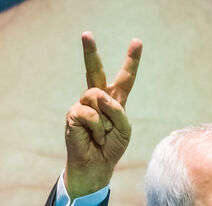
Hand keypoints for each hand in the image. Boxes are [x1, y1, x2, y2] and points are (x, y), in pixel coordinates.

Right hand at [65, 31, 141, 199]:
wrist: (97, 164)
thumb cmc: (112, 147)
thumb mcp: (125, 130)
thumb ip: (119, 111)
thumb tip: (100, 96)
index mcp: (115, 101)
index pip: (125, 79)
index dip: (131, 62)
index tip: (137, 43)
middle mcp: (97, 99)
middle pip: (94, 71)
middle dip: (90, 52)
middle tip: (86, 34)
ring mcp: (83, 105)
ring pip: (98, 96)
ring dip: (106, 120)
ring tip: (104, 134)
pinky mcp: (74, 114)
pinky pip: (91, 114)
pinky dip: (98, 129)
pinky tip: (95, 138)